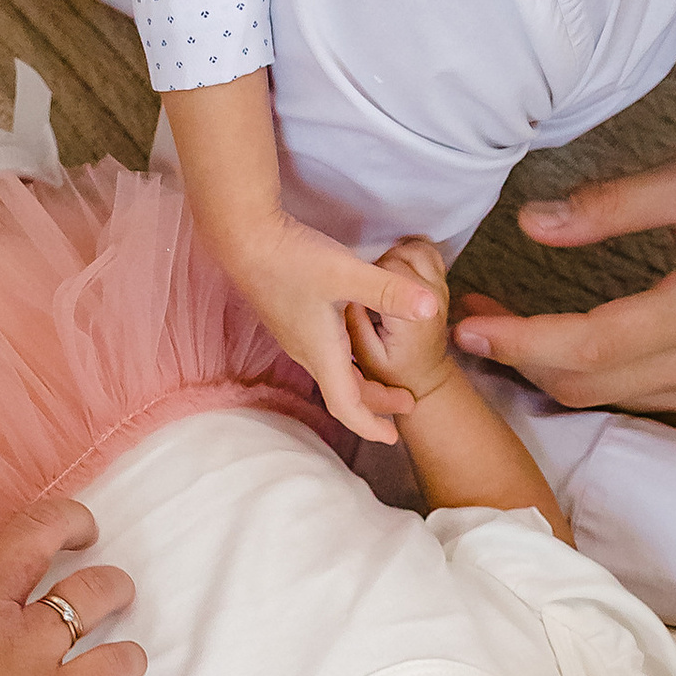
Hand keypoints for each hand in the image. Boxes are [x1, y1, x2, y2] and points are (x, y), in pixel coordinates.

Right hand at [0, 495, 144, 675]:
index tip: (4, 561)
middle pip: (36, 537)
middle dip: (68, 522)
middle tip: (84, 531)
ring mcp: (23, 655)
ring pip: (90, 592)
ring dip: (112, 587)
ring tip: (119, 594)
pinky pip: (113, 664)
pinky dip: (127, 660)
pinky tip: (127, 664)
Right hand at [221, 204, 444, 446]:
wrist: (244, 238)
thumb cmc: (292, 258)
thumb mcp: (346, 273)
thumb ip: (389, 290)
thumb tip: (431, 308)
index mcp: (322, 352)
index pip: (347, 406)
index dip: (370, 426)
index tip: (392, 437)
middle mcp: (307, 351)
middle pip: (344, 392)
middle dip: (376, 401)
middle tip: (406, 401)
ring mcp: (297, 336)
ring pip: (334, 373)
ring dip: (362, 380)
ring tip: (387, 376)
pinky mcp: (292, 318)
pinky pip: (324, 354)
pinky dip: (348, 360)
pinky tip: (356, 339)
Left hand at [452, 144, 675, 423]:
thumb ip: (612, 205)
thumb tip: (533, 223)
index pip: (587, 346)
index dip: (517, 340)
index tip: (466, 322)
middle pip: (585, 386)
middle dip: (519, 360)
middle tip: (473, 320)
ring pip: (608, 403)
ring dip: (549, 373)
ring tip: (506, 331)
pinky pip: (641, 404)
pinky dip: (594, 382)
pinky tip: (564, 348)